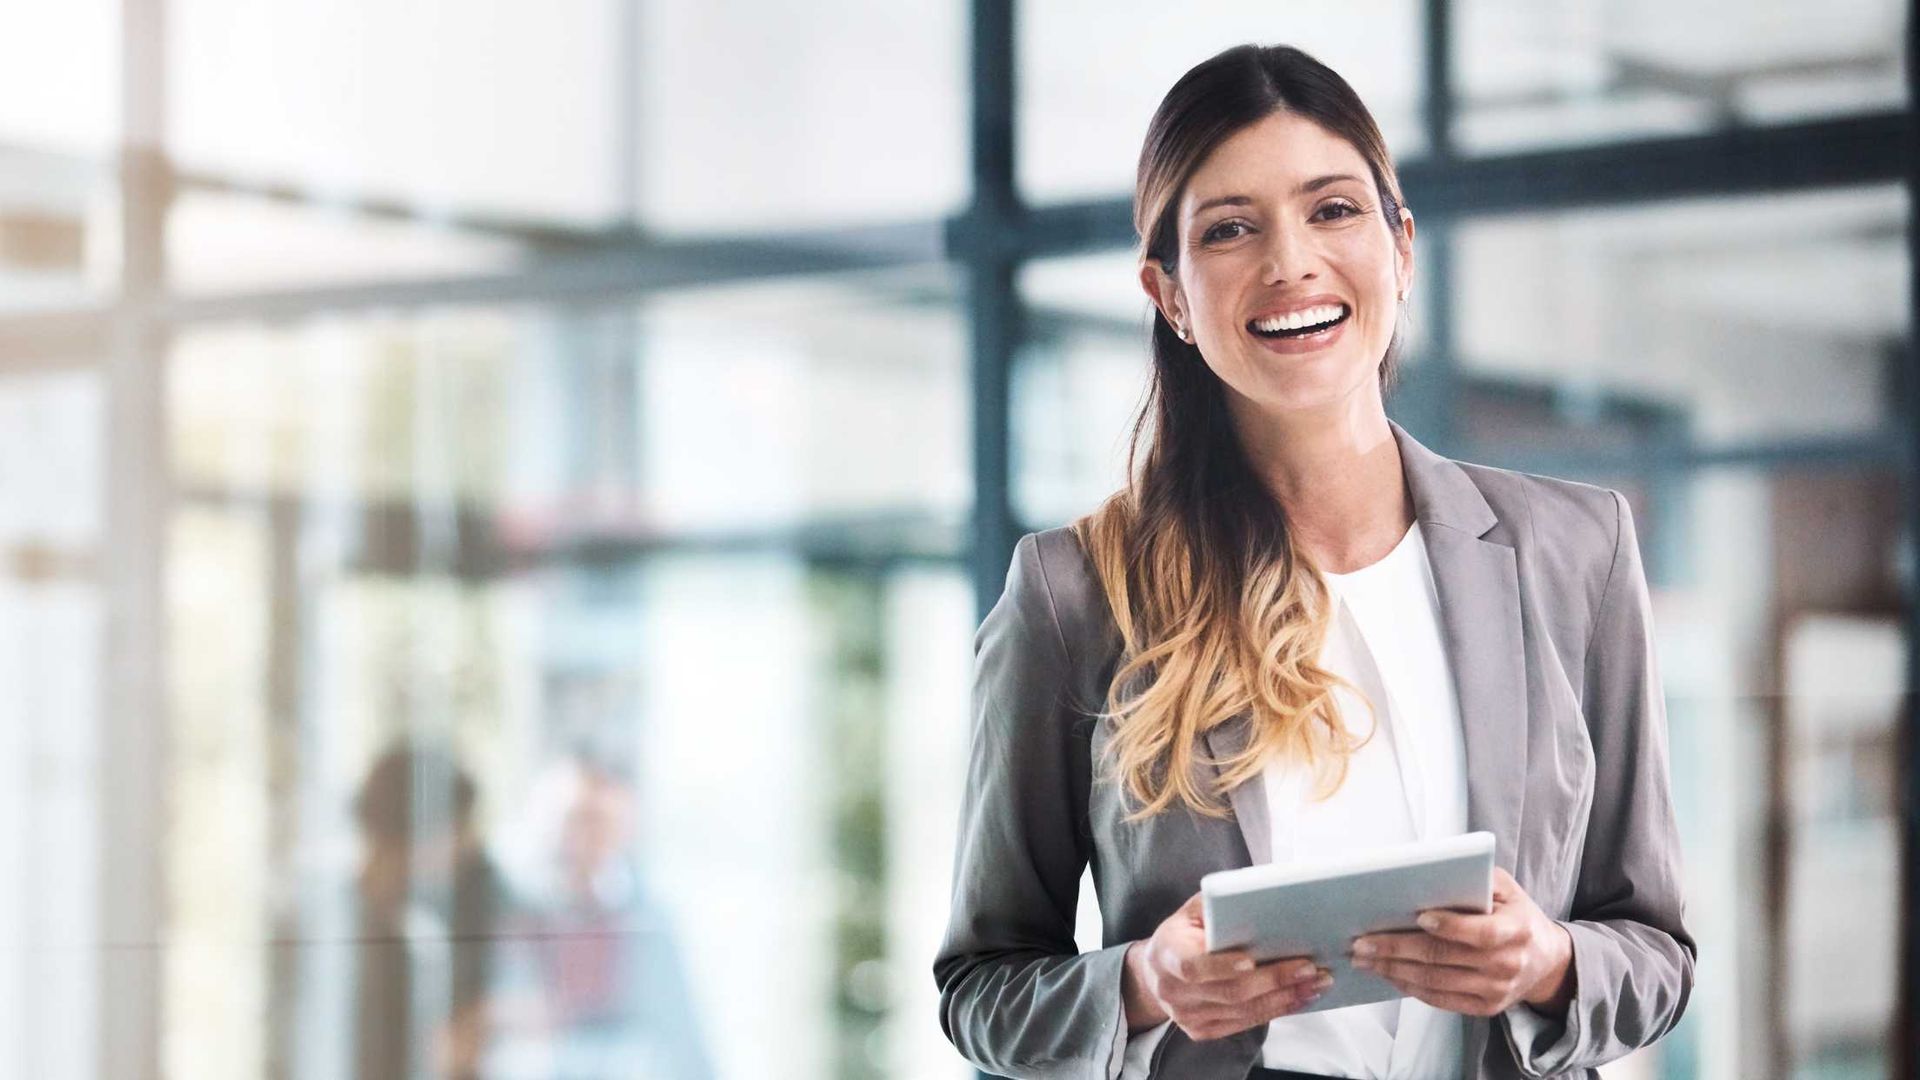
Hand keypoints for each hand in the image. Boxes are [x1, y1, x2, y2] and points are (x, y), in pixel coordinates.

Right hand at [1123, 891, 1332, 1040]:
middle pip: (1229, 992)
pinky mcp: (1202, 1031)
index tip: (1252, 960)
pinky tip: (1298, 998)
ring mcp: (1187, 1016)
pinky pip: (1244, 1024)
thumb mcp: (1190, 911)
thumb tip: (1257, 895)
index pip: (1192, 966)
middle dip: (1273, 980)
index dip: (1222, 966)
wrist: (1157, 972)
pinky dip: (1275, 1011)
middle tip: (1309, 968)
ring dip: (1284, 998)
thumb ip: (1216, 905)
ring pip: (1242, 1012)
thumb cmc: (1183, 933)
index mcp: (1166, 954)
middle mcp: (1173, 991)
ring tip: (1315, 984)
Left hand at [1349, 867, 1574, 1017]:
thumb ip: (1477, 878)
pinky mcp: (1484, 1007)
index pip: (1481, 932)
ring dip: (1394, 970)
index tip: (1419, 916)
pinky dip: (1410, 987)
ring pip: (1435, 981)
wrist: (1546, 962)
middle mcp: (1507, 964)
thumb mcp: (1507, 888)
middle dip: (1397, 949)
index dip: (1450, 926)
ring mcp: (1495, 990)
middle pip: (1444, 958)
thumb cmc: (1516, 915)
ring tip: (1365, 960)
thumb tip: (1432, 871)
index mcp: (1516, 930)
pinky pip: (1440, 1000)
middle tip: (1363, 943)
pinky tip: (1389, 975)